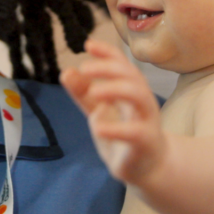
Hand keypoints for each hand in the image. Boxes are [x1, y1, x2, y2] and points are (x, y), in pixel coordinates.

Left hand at [61, 39, 165, 183]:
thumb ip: (83, 94)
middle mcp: (141, 100)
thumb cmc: (122, 134)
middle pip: (131, 75)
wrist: (147, 168)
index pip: (122, 64)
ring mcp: (146, 120)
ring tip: (94, 91)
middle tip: (85, 67)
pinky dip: (116, 128)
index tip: (88, 45)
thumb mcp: (99, 111)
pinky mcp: (145, 142)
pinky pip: (135, 132)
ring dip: (116, 88)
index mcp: (130, 89)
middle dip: (109, 67)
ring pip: (138, 96)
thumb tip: (66, 71)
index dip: (107, 52)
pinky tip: (97, 126)